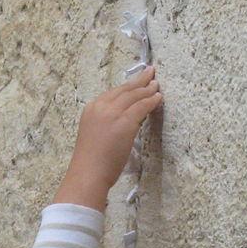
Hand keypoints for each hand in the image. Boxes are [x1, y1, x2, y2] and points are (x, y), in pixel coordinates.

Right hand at [54, 67, 161, 209]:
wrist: (88, 173)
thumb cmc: (91, 161)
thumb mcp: (95, 134)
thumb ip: (106, 122)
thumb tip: (123, 119)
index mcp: (91, 109)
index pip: (113, 92)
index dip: (127, 85)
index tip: (137, 81)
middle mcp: (101, 107)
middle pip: (125, 89)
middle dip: (139, 81)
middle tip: (150, 73)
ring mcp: (113, 113)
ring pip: (135, 95)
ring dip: (148, 89)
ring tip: (157, 85)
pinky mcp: (125, 122)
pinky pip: (142, 106)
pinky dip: (152, 100)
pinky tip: (158, 98)